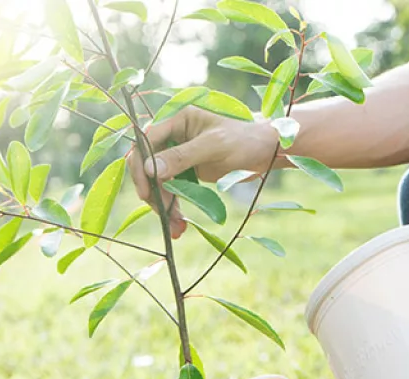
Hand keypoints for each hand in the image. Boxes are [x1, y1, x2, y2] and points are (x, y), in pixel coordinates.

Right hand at [127, 107, 277, 238]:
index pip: (145, 144)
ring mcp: (179, 155)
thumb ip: (182, 156)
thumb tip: (151, 170)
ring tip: (178, 227)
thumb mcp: (214, 146)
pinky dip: (174, 208)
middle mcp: (173, 135)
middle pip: (148, 166)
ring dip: (164, 206)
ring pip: (159, 183)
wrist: (266, 150)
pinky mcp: (187, 171)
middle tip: (166, 216)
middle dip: (154, 193)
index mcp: (176, 120)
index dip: (141, 169)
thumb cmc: (245, 140)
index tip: (146, 193)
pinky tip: (180, 225)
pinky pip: (172, 191)